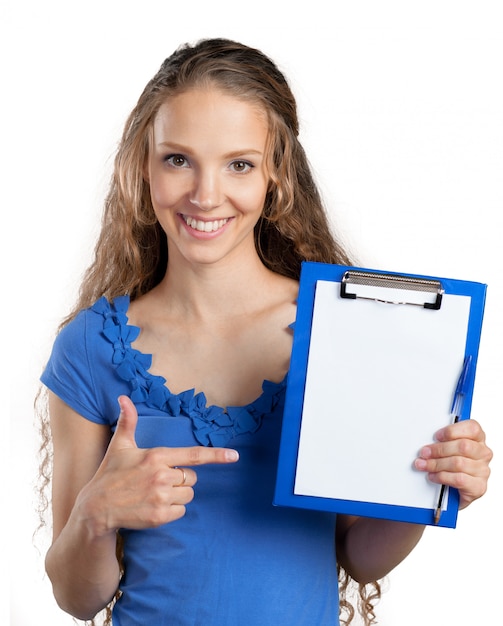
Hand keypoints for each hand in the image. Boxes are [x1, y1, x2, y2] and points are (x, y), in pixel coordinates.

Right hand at [76, 395, 238, 534]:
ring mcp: (161, 498)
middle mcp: (162, 476)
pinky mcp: (159, 516)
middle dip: (181, 478)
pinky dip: (172, 510)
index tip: (234, 456)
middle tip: (159, 480)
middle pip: (192, 477)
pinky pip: (180, 511)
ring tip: (155, 493)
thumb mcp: (120, 445)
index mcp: (156, 456)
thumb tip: (123, 398)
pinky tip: (154, 506)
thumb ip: (128, 421)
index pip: (193, 455)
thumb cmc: (110, 474)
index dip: (216, 455)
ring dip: (177, 494)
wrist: (96, 508)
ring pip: (188, 494)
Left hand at [414, 419, 491, 509]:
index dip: (452, 431)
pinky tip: (433, 476)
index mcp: (477, 439)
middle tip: (424, 452)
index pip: (472, 428)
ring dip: (436, 464)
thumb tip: (428, 440)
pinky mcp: (478, 486)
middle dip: (439, 449)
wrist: (455, 492)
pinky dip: (442, 477)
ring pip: (458, 463)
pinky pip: (459, 479)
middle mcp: (483, 453)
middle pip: (463, 446)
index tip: (437, 436)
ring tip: (424, 465)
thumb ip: (443, 440)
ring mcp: (482, 470)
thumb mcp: (448, 448)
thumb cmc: (452, 466)